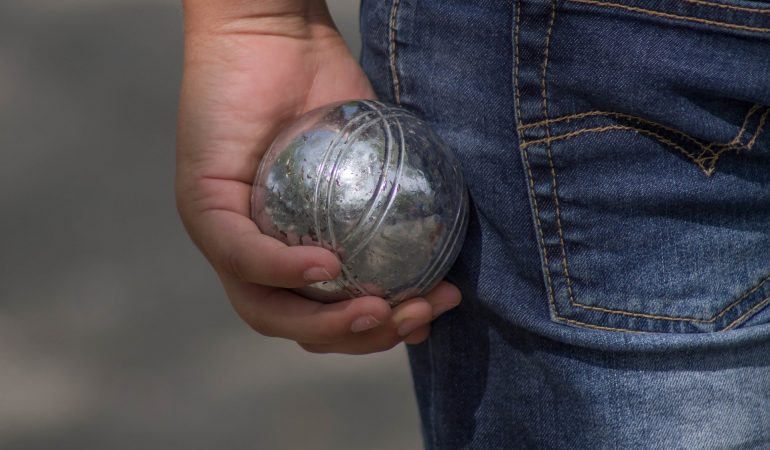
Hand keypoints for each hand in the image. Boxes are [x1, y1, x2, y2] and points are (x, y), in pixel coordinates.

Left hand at [176, 0, 460, 353]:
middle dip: (358, 337)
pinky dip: (283, 268)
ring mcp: (222, 236)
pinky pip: (238, 253)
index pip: (327, 317)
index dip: (376, 334)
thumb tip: (440, 290)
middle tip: (413, 316)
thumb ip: (398, 226)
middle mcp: (252, 257)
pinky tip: (329, 265)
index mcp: (291, 256)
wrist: (281, 33)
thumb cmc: (332, 93)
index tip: (428, 314)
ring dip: (324, 321)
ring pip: (262, 308)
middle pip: (296, 325)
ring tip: (378, 310)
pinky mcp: (201, 205)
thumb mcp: (378, 168)